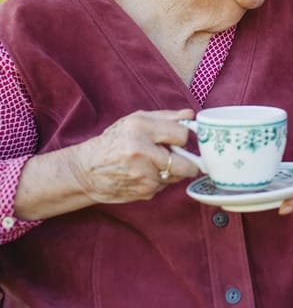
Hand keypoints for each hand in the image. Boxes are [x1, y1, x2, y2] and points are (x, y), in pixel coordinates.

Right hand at [68, 109, 198, 204]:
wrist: (85, 170)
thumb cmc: (114, 141)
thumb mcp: (136, 120)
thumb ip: (166, 116)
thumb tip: (191, 115)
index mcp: (141, 129)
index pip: (182, 134)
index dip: (184, 136)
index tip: (180, 138)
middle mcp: (141, 153)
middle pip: (185, 164)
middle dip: (190, 162)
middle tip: (184, 157)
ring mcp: (142, 176)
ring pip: (177, 176)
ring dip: (174, 170)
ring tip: (157, 162)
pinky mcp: (143, 192)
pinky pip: (164, 185)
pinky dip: (161, 179)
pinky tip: (147, 173)